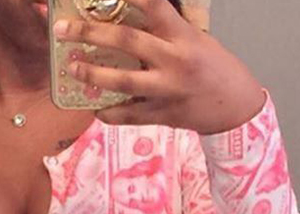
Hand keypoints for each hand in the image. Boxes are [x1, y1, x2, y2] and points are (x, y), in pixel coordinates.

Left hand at [52, 0, 265, 133]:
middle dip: (91, 32)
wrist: (235, 107)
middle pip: (127, 40)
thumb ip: (165, 31)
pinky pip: (129, 115)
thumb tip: (130, 17)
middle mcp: (174, 60)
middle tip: (64, 29)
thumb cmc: (215, 68)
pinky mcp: (162, 116)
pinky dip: (109, 113)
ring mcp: (167, 90)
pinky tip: (95, 108)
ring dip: (93, 74)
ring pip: (123, 81)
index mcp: (183, 36)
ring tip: (73, 67)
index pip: (154, 4)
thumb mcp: (195, 40)